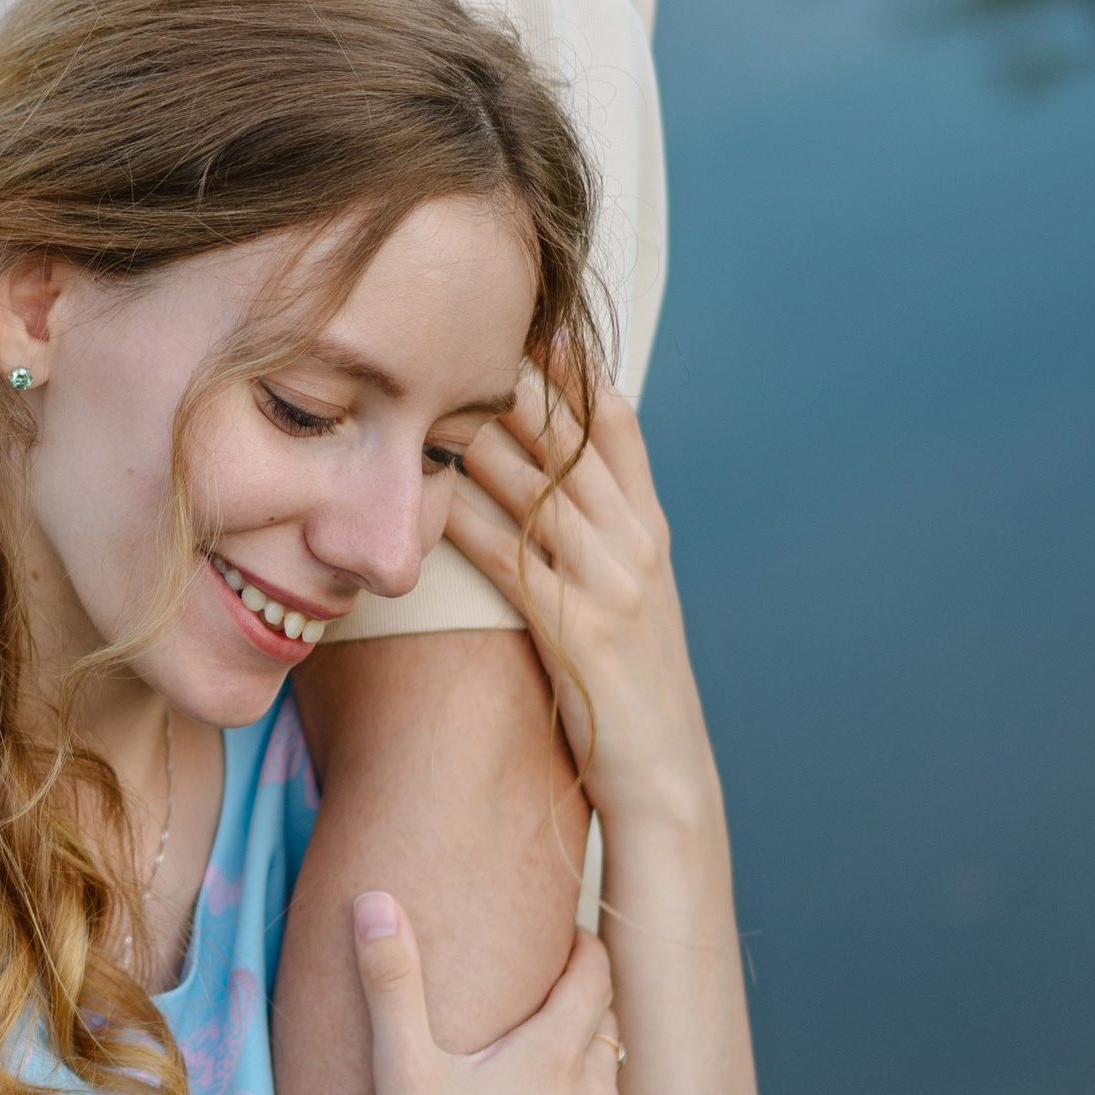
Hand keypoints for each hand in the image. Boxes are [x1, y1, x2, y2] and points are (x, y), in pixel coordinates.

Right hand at [355, 894, 622, 1094]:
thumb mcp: (401, 1072)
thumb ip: (391, 979)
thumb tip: (372, 899)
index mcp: (556, 1057)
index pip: (595, 973)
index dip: (583, 945)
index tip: (565, 933)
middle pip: (606, 1027)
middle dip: (583, 1002)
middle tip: (546, 990)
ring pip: (608, 1089)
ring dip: (583, 1069)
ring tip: (538, 1070)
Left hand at [444, 374, 718, 834]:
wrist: (665, 775)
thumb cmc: (631, 689)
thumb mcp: (631, 598)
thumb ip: (598, 540)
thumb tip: (540, 488)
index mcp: (649, 530)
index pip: (617, 427)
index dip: (577, 370)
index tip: (536, 319)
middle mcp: (636, 545)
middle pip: (574, 442)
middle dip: (521, 383)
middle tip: (463, 333)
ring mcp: (611, 584)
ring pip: (539, 489)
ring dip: (483, 439)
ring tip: (430, 393)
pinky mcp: (578, 629)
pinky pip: (512, 559)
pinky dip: (468, 521)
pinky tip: (429, 496)